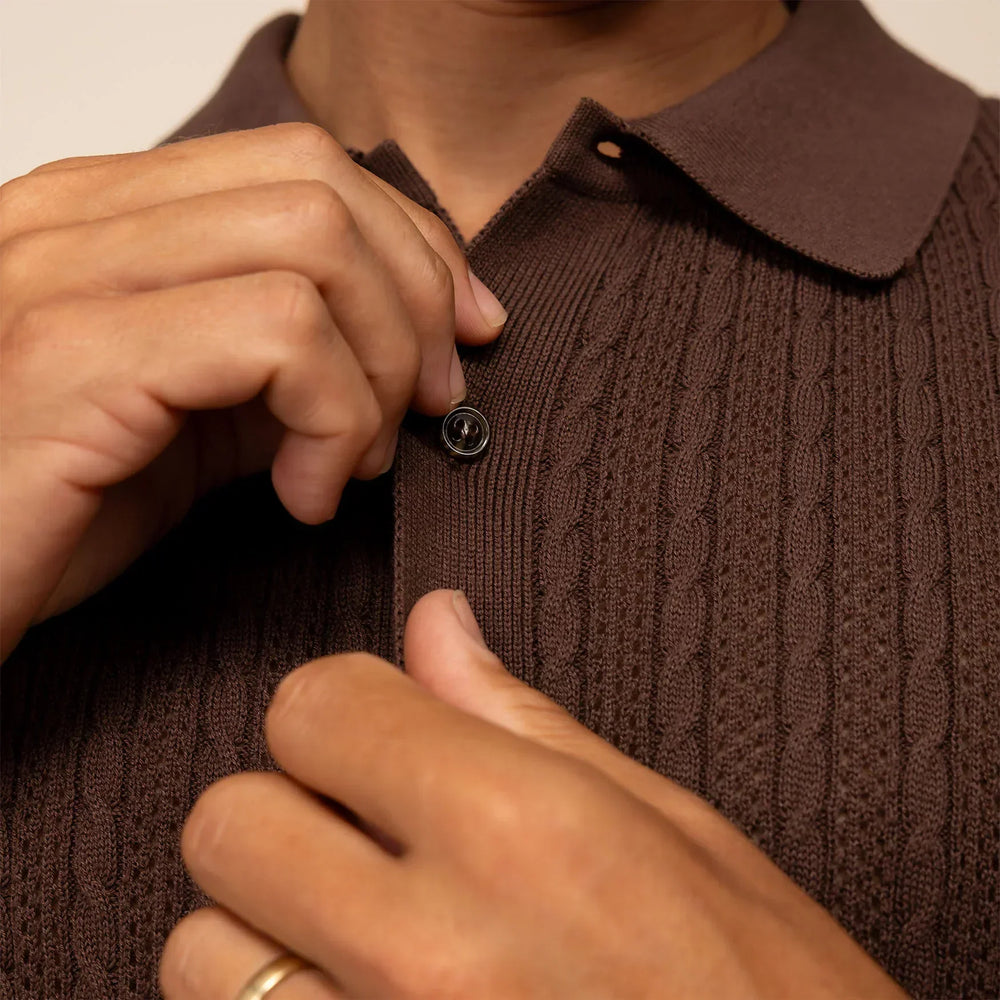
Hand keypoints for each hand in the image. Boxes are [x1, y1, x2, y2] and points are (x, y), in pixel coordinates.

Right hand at [0, 125, 506, 658]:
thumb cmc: (59, 509)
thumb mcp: (197, 421)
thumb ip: (282, 364)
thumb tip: (406, 348)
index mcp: (109, 215)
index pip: (308, 165)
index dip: (416, 245)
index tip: (464, 334)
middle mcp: (77, 217)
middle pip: (322, 187)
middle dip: (417, 303)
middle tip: (427, 407)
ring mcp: (64, 274)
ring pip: (313, 245)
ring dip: (378, 371)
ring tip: (353, 465)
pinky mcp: (69, 356)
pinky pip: (277, 335)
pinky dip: (331, 422)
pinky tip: (305, 499)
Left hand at [161, 590, 907, 999]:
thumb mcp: (683, 837)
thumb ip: (528, 723)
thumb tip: (437, 626)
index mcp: (522, 830)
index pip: (315, 706)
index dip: (343, 711)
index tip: (379, 734)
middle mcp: (428, 950)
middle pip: (228, 823)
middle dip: (285, 811)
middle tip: (364, 837)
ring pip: (199, 953)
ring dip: (262, 932)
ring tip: (359, 943)